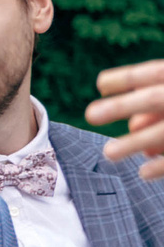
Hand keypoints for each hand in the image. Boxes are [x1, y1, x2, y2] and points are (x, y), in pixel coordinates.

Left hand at [89, 58, 163, 178]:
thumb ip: (160, 105)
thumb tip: (135, 125)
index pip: (155, 72)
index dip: (128, 77)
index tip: (101, 84)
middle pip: (156, 98)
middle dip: (122, 106)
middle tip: (90, 114)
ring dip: (137, 143)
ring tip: (108, 153)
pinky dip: (163, 166)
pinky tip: (143, 174)